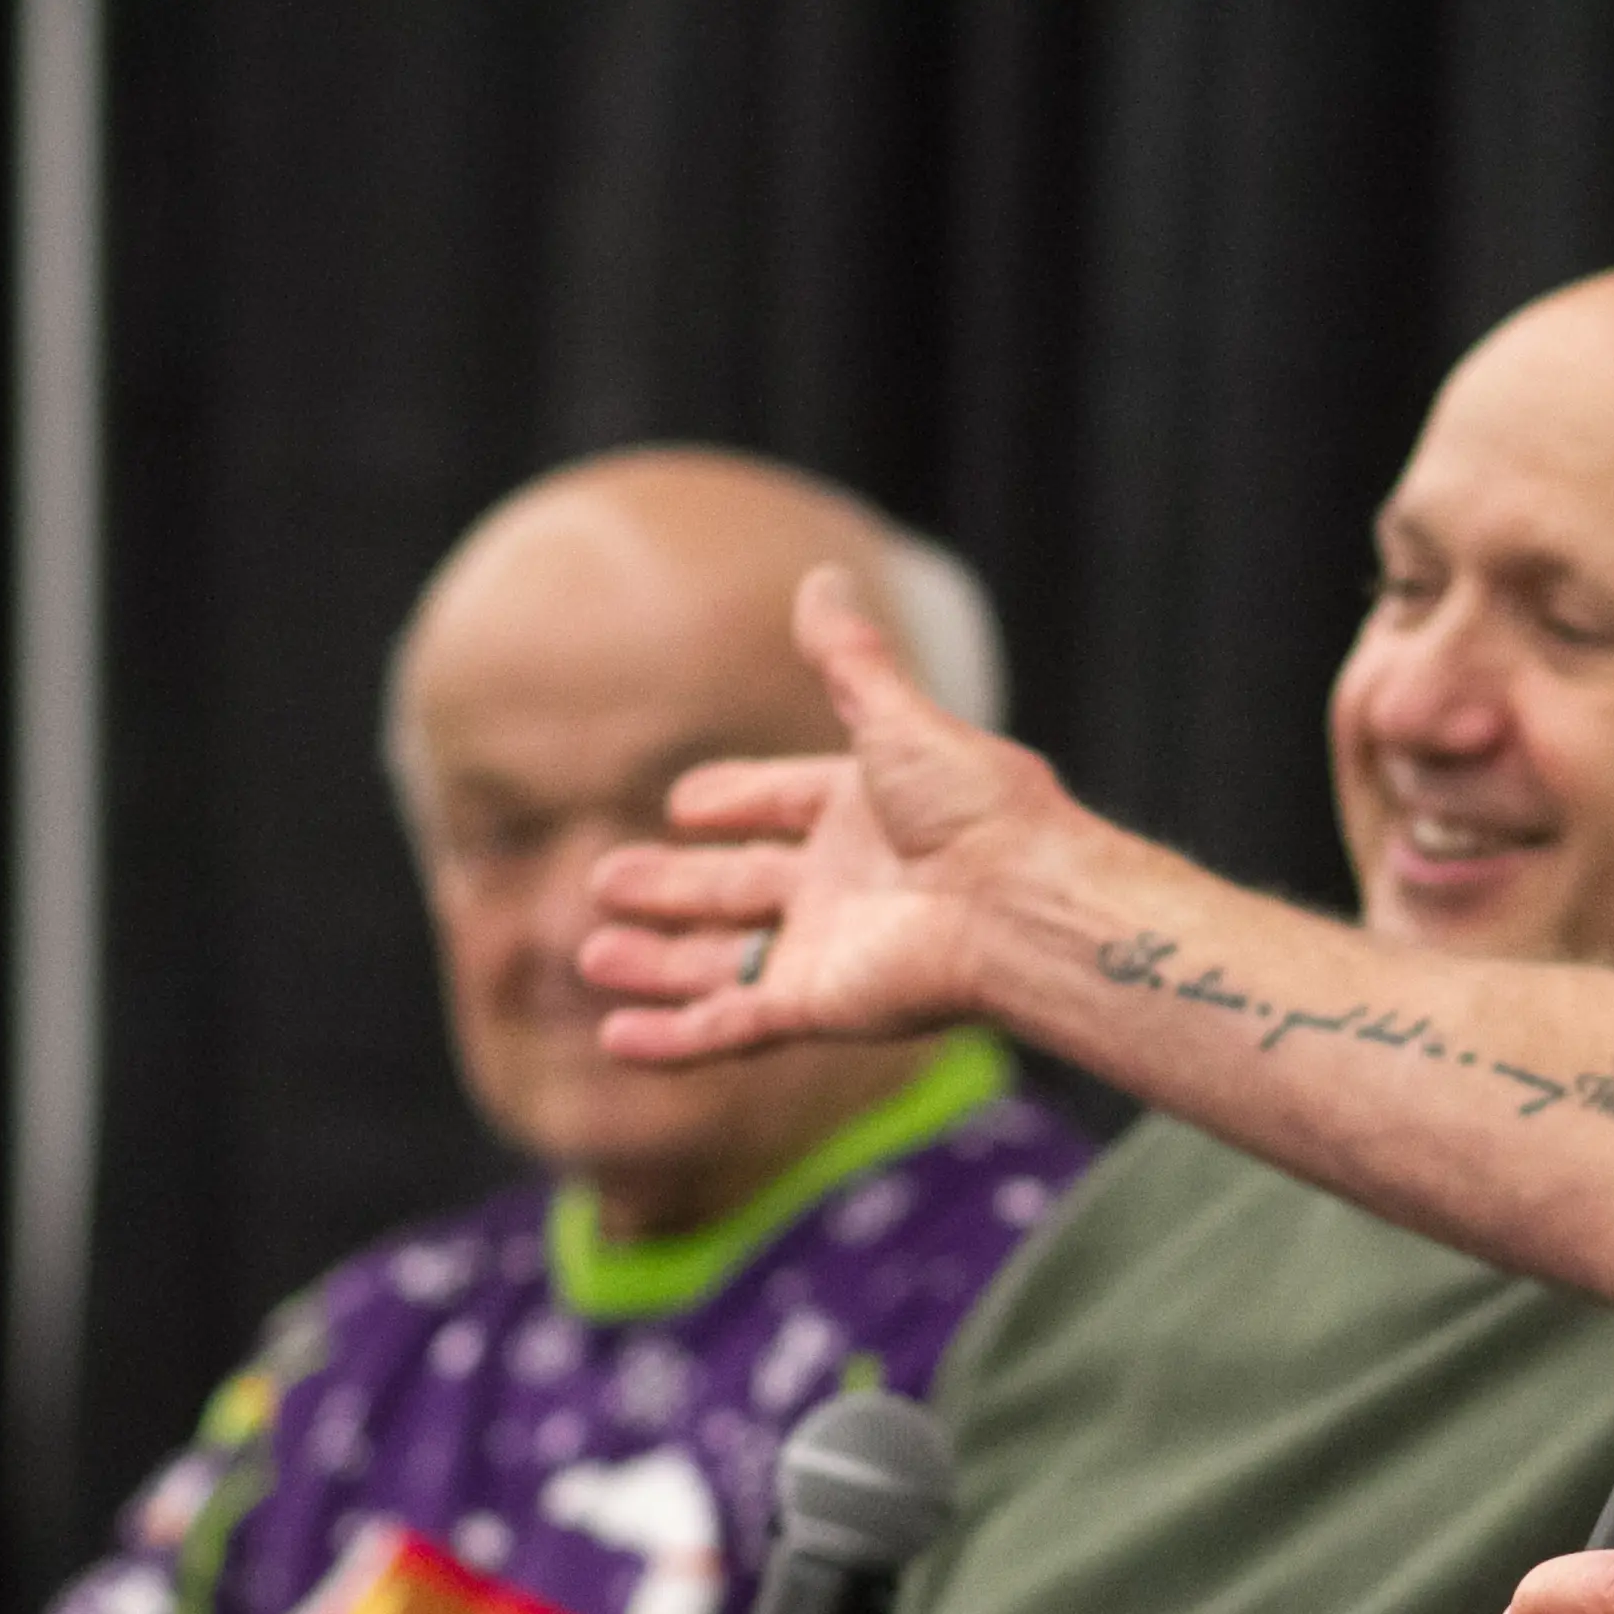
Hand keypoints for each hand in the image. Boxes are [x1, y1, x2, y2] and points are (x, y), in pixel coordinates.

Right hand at [578, 568, 1112, 1063]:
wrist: (1020, 901)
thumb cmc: (974, 807)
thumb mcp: (896, 718)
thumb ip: (848, 657)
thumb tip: (820, 576)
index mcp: (864, 814)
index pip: (782, 804)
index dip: (734, 801)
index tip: (683, 804)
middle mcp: (843, 887)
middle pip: (736, 888)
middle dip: (671, 888)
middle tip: (606, 881)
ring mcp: (828, 952)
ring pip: (722, 961)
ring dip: (658, 962)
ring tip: (593, 955)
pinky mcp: (818, 1006)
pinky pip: (731, 1025)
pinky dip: (674, 1038)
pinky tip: (615, 1036)